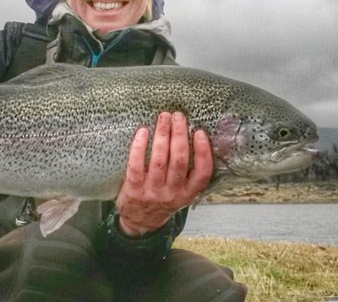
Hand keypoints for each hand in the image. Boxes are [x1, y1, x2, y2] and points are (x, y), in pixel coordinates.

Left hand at [115, 112, 212, 235]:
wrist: (140, 222)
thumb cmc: (163, 198)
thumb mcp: (182, 192)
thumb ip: (189, 172)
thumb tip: (195, 135)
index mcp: (188, 194)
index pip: (202, 174)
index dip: (203, 152)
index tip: (199, 132)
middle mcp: (173, 194)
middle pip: (179, 161)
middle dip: (179, 135)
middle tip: (178, 116)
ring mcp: (153, 192)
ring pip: (159, 160)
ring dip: (162, 135)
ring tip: (164, 118)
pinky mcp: (134, 189)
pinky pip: (137, 165)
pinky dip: (140, 147)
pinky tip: (143, 132)